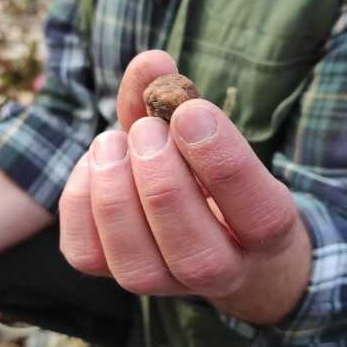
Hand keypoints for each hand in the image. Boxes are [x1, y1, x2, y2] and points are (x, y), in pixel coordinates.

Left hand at [59, 50, 310, 323]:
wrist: (203, 224)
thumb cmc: (210, 169)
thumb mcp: (207, 133)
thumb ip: (178, 98)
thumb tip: (152, 62)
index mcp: (265, 234)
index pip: (260, 216)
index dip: (225, 163)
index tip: (192, 112)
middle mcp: (221, 272)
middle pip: (197, 257)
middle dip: (163, 186)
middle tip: (147, 130)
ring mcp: (166, 283)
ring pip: (138, 269)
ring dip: (116, 197)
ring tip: (112, 142)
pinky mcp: (114, 275)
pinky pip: (87, 256)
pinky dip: (81, 203)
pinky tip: (95, 165)